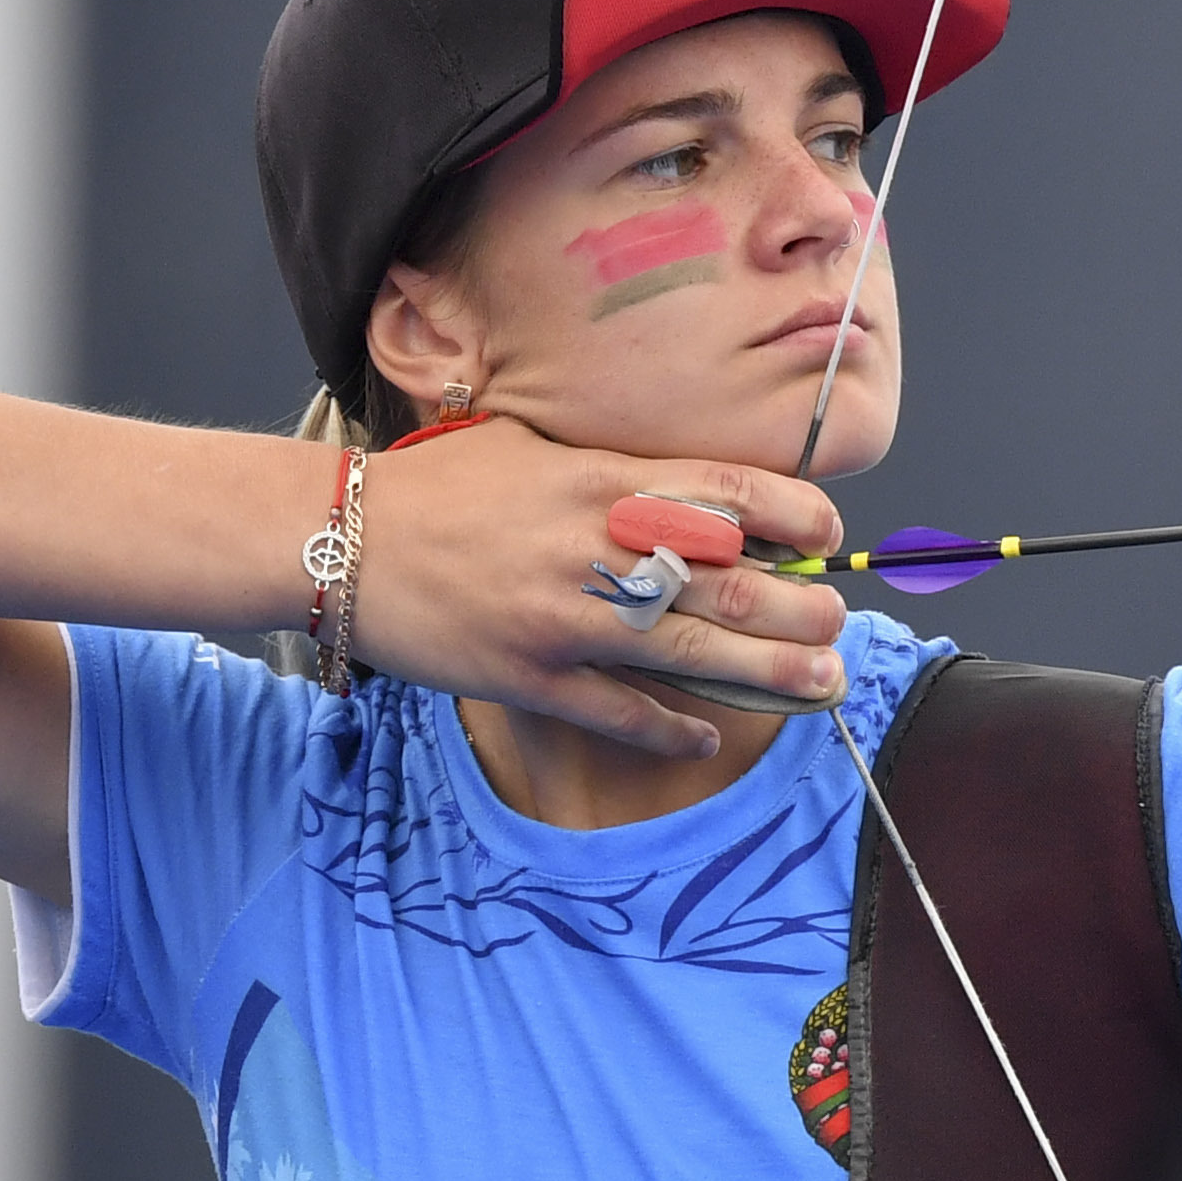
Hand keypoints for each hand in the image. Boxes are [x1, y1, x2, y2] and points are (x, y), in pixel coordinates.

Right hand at [339, 417, 848, 754]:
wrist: (341, 539)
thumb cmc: (439, 485)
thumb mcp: (536, 442)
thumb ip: (616, 466)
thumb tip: (696, 488)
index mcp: (603, 479)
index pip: (728, 493)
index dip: (796, 516)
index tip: (830, 536)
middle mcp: (595, 547)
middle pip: (730, 583)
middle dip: (801, 609)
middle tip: (841, 625)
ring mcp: (565, 619)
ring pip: (692, 653)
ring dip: (768, 675)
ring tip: (822, 686)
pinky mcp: (530, 677)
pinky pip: (619, 711)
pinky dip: (670, 728)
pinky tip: (707, 738)